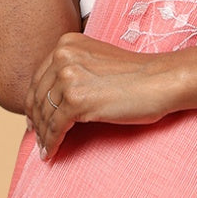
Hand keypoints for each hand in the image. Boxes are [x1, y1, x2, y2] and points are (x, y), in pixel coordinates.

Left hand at [26, 32, 178, 159]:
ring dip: (43, 135)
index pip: (39, 77)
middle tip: (36, 137)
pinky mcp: (76, 100)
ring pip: (45, 114)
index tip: (34, 118)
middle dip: (36, 121)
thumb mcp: (96, 62)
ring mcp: (68, 77)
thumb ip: (74, 71)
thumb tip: (51, 100)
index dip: (34, 101)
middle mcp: (62, 56)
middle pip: (38, 96)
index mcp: (66, 43)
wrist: (161, 80)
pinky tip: (51, 154)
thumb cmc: (137, 75)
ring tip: (45, 148)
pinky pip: (55, 128)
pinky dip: (52, 143)